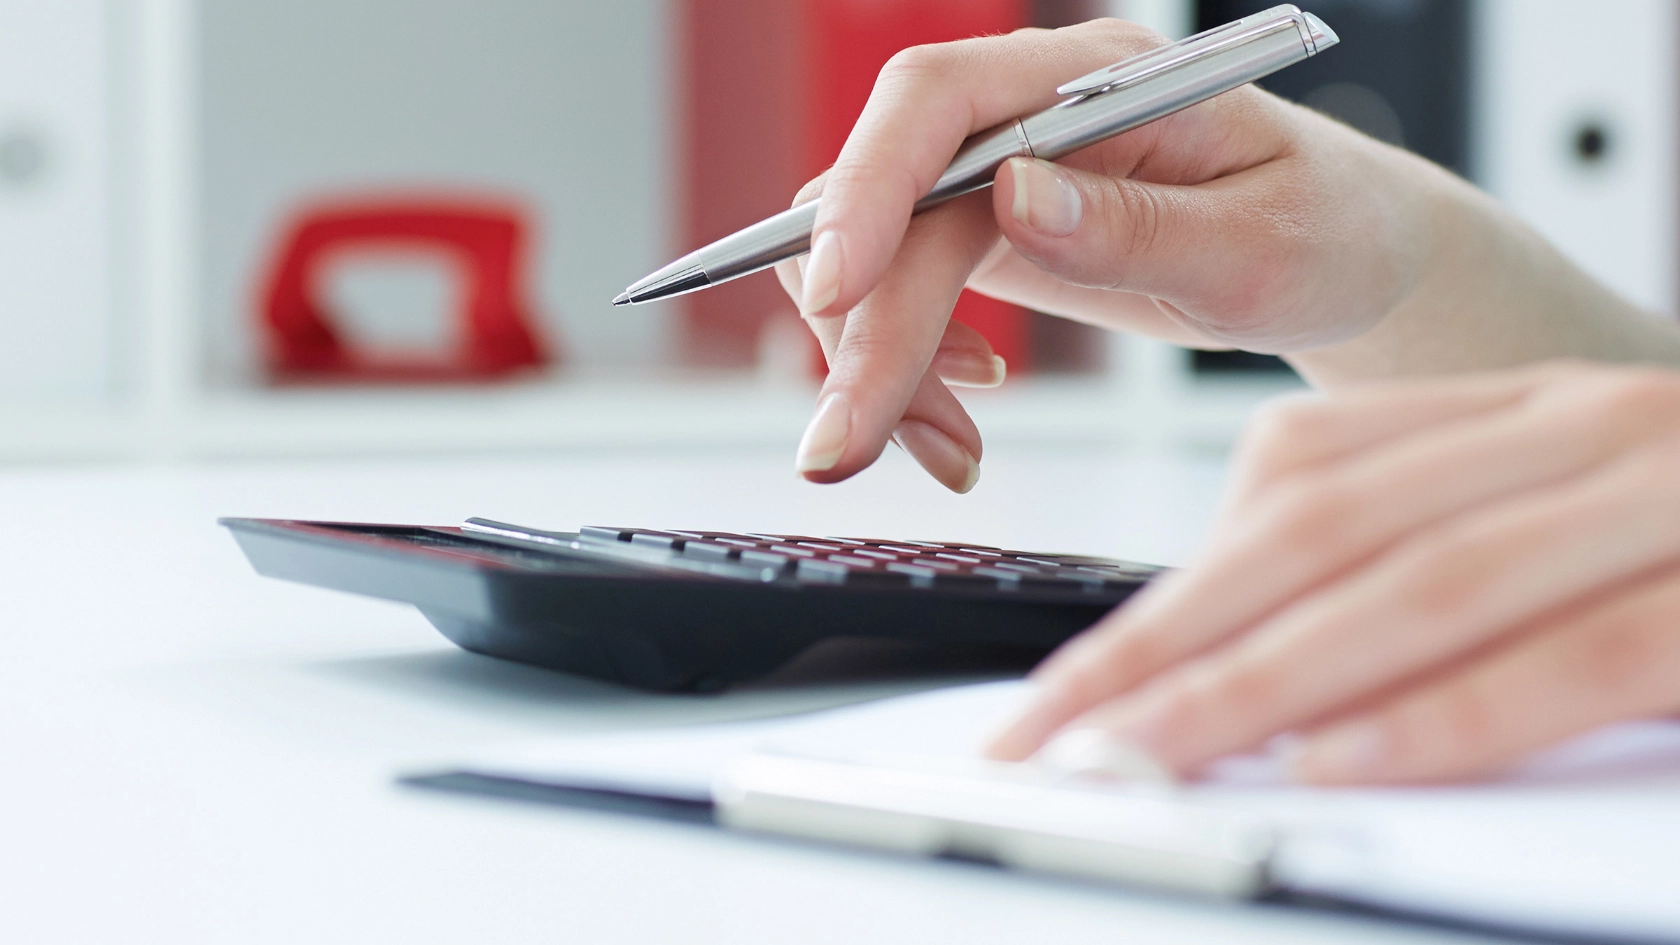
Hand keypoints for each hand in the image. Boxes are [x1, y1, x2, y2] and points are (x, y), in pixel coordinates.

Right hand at [776, 17, 1452, 490]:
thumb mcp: (1259, 247)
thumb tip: (1014, 203)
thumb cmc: (1323, 232)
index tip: (839, 288)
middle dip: (860, 331)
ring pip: (872, 256)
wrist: (1338, 257)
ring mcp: (997, 174)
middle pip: (887, 202)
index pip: (940, 99)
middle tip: (846, 447)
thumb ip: (1138, 229)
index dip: (868, 186)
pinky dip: (904, 367)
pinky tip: (960, 411)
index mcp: (1098, 79)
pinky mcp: (982, 233)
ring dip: (877, 362)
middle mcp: (1028, 113)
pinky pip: (895, 294)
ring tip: (947, 451)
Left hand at [987, 361, 1679, 783]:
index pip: (1291, 485)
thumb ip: (1424, 548)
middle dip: (1168, 647)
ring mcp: (1664, 496)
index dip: (1167, 586)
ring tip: (1149, 758)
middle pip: (1316, 537)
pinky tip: (1337, 768)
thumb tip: (1250, 646)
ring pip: (1412, 588)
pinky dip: (1440, 718)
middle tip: (1058, 734)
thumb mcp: (1555, 517)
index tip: (1067, 681)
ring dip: (1261, 684)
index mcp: (1520, 413)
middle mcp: (1579, 432)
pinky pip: (1564, 655)